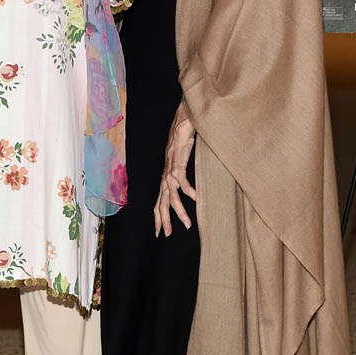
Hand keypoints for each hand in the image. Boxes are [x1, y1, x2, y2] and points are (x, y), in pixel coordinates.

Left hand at [154, 102, 196, 237]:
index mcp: (166, 176)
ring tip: (188, 224)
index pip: (159, 201)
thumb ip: (187, 174)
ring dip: (179, 211)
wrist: (183, 120)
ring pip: (172, 195)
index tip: (159, 232)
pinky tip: (196, 199)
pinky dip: (189, 190)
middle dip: (164, 220)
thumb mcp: (185, 161)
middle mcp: (165, 174)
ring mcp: (170, 168)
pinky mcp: (178, 160)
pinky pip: (182, 179)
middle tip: (168, 235)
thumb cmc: (185, 139)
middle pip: (162, 202)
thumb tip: (197, 188)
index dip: (158, 216)